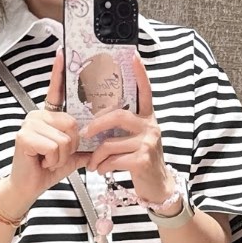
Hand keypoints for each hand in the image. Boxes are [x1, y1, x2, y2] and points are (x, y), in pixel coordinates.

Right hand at [2, 51, 84, 209]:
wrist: (28, 187)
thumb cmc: (47, 168)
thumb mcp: (72, 155)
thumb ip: (85, 146)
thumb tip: (104, 141)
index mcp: (50, 116)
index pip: (56, 91)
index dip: (59, 72)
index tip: (62, 53)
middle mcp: (39, 115)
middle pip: (72, 123)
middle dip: (71, 145)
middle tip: (57, 154)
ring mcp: (30, 124)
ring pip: (65, 136)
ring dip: (61, 155)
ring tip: (48, 159)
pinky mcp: (25, 136)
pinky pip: (54, 145)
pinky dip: (53, 159)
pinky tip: (42, 161)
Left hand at [79, 52, 171, 202]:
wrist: (158, 186)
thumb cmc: (142, 161)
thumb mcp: (136, 140)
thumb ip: (123, 128)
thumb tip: (96, 120)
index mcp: (147, 118)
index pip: (145, 92)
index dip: (140, 74)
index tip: (133, 56)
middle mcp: (150, 127)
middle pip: (118, 116)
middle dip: (96, 124)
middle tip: (84, 132)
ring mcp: (148, 142)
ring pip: (110, 143)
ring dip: (95, 155)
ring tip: (92, 163)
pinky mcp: (142, 159)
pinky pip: (112, 159)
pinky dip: (102, 166)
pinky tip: (101, 170)